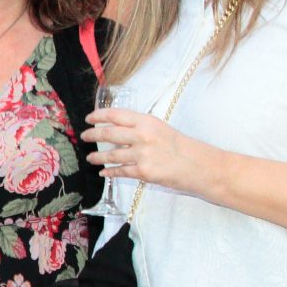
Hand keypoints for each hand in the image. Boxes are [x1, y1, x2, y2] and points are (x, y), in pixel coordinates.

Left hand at [83, 106, 213, 195]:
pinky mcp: (143, 172)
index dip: (98, 116)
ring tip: (90, 158)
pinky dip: (110, 172)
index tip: (89, 118)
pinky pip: (120, 171)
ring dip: (97, 157)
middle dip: (92, 135)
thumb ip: (141, 128)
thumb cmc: (184, 148)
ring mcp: (142, 154)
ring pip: (110, 155)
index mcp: (148, 122)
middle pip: (108, 134)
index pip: (116, 115)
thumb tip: (119, 130)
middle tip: (84, 137)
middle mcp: (143, 136)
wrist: (201, 167)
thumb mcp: (162, 129)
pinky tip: (104, 172)